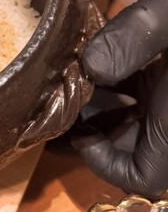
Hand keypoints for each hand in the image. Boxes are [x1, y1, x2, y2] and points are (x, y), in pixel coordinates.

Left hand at [72, 0, 167, 197]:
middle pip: (137, 150)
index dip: (105, 165)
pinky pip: (148, 95)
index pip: (144, 176)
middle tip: (64, 103)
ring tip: (74, 82)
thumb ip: (136, 36)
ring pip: (142, 123)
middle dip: (98, 131)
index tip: (80, 132)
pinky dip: (122, 86)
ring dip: (107, 108)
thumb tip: (91, 66)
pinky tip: (98, 61)